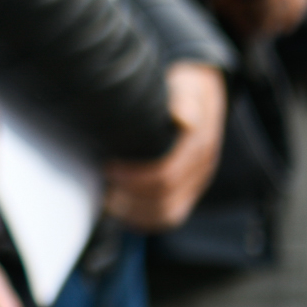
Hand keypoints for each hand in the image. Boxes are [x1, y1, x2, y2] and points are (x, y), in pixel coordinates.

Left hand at [103, 64, 226, 231]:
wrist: (204, 96)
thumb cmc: (186, 90)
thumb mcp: (186, 86)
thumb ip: (183, 100)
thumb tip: (184, 117)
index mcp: (200, 148)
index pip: (166, 176)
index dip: (134, 177)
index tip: (109, 167)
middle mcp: (202, 171)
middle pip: (164, 200)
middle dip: (129, 196)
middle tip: (103, 184)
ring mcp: (196, 185)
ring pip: (166, 215)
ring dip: (134, 212)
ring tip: (107, 198)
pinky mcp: (187, 193)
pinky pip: (167, 217)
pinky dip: (143, 219)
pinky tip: (121, 209)